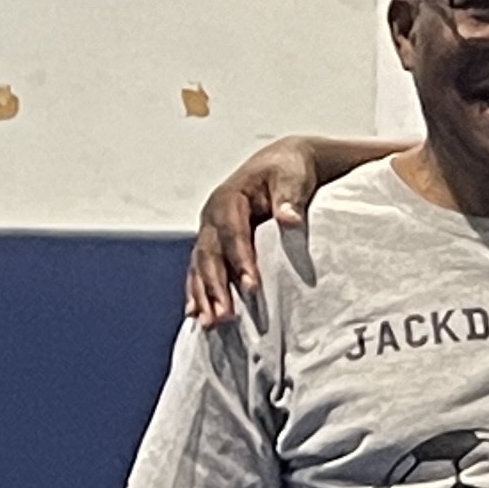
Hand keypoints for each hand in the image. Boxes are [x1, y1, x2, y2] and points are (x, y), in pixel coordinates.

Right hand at [186, 137, 327, 324]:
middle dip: (215, 286)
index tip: (251, 287)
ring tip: (210, 324)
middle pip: (210, 254)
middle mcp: (213, 216)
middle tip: (224, 316)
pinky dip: (198, 291)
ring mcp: (210, 231)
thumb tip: (289, 218)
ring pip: (201, 265)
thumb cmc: (289, 170)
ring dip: (204, 295)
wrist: (281, 163)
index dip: (240, 260)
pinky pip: (201, 269)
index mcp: (229, 197)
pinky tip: (196, 314)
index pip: (232, 232)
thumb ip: (290, 198)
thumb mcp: (292, 177)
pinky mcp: (215, 243)